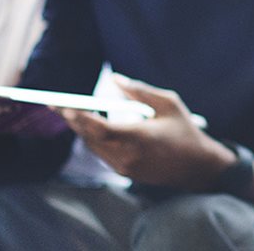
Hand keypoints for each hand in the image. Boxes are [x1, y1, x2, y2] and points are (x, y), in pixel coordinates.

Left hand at [60, 75, 232, 190]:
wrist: (198, 167)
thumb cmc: (185, 131)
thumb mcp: (169, 103)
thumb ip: (139, 91)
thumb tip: (115, 79)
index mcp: (140, 137)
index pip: (102, 129)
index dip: (81, 119)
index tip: (64, 107)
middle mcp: (129, 155)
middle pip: (91, 138)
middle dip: (72, 121)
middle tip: (55, 105)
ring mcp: (126, 168)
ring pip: (93, 147)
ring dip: (81, 130)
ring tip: (68, 112)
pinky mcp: (125, 173)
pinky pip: (102, 154)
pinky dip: (93, 139)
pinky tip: (88, 126)